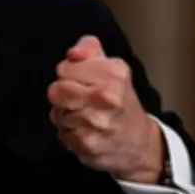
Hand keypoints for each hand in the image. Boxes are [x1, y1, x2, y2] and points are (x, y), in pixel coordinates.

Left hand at [47, 35, 163, 183]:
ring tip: (86, 117)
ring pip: (57, 113)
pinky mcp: (87, 144)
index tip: (82, 81)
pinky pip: (61, 134)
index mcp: (113, 74)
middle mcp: (106, 97)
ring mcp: (96, 122)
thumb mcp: (111, 67)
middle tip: (81, 100)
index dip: (69, 74)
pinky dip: (70, 134)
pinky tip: (87, 132)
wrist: (139, 142)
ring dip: (66, 116)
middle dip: (64, 95)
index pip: (64, 68)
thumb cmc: (120, 101)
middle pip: (55, 90)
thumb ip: (89, 49)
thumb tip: (74, 53)